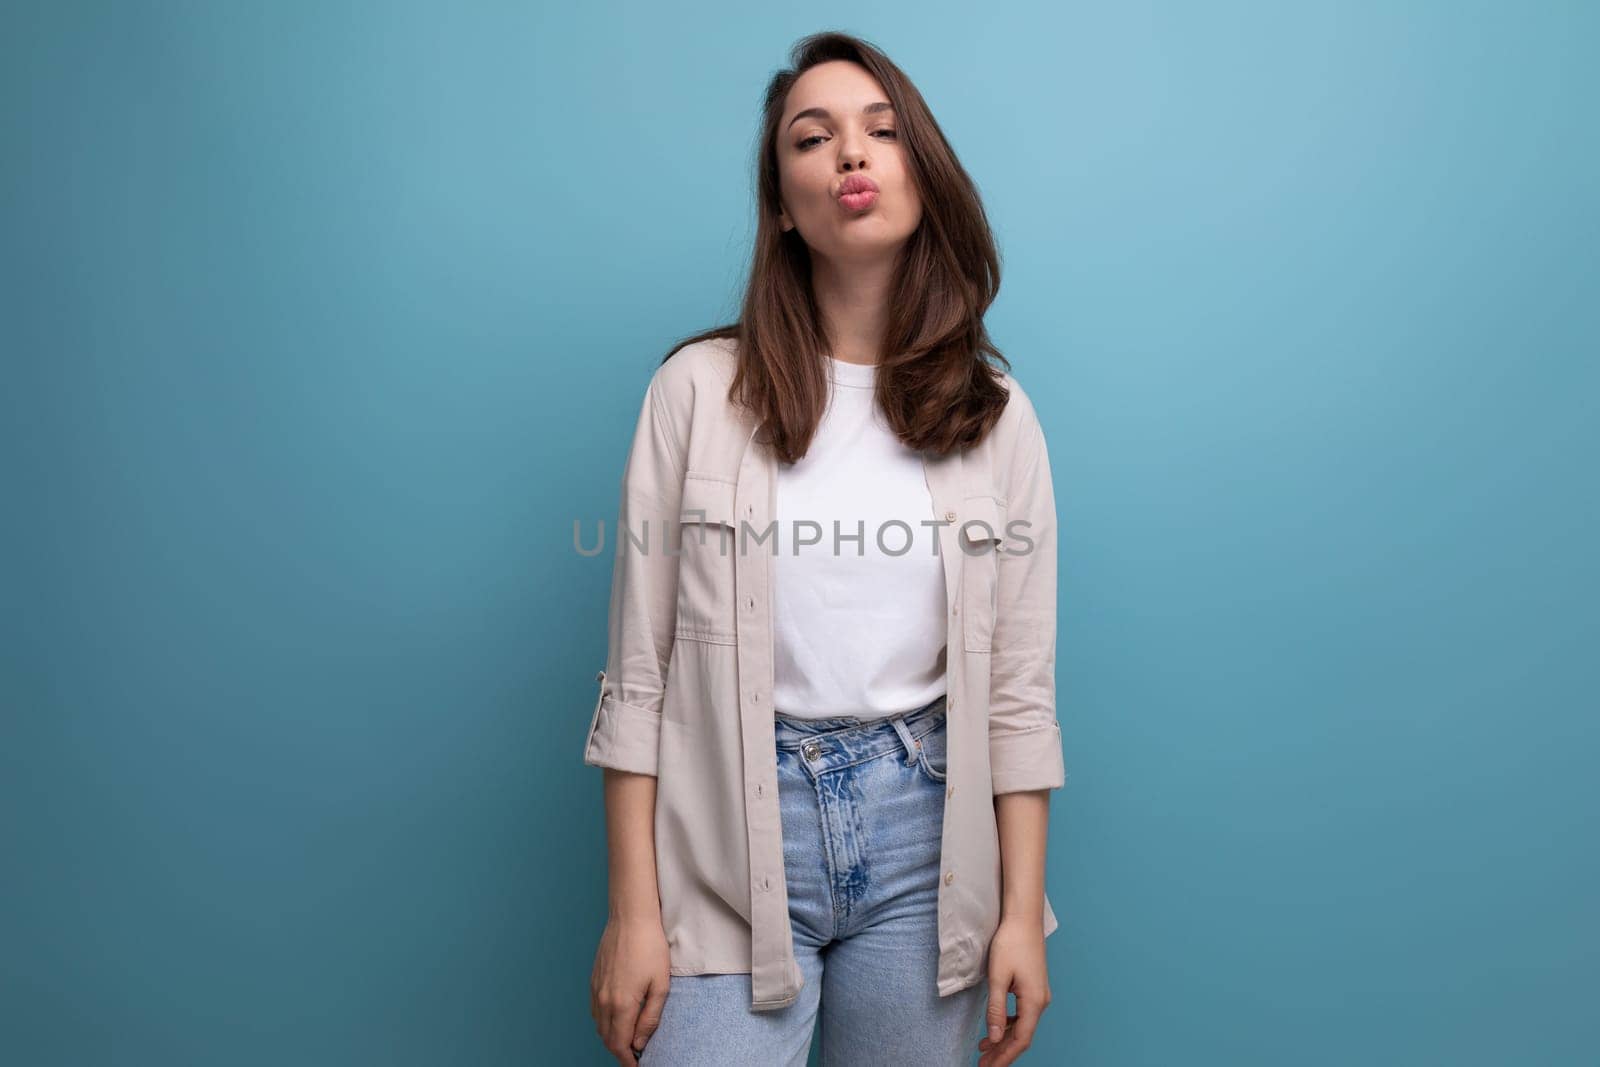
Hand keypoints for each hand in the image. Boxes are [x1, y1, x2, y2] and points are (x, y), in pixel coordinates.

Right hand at [589, 914, 670, 1062]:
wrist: (630, 918)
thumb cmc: (650, 947)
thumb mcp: (660, 985)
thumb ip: (650, 1018)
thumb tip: (639, 1042)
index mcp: (621, 1004)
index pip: (619, 1044)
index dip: (627, 1060)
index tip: (636, 1066)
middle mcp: (604, 1000)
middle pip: (607, 1038)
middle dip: (619, 1051)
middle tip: (634, 1056)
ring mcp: (596, 989)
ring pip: (599, 1025)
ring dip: (611, 1037)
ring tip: (627, 1040)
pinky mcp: (594, 979)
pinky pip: (595, 1010)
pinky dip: (603, 1022)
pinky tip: (615, 1019)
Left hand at [977, 916, 1052, 1065]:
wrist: (1024, 919)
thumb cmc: (1011, 943)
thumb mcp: (998, 978)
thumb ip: (995, 1009)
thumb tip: (993, 1037)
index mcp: (1034, 1002)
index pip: (1020, 1040)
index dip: (1004, 1057)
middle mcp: (1040, 1002)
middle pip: (1021, 1036)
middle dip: (1002, 1053)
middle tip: (983, 1065)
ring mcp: (1039, 995)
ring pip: (1021, 1026)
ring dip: (1003, 1039)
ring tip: (984, 1050)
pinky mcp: (1033, 988)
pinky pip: (1022, 1014)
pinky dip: (1008, 1024)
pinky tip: (995, 1028)